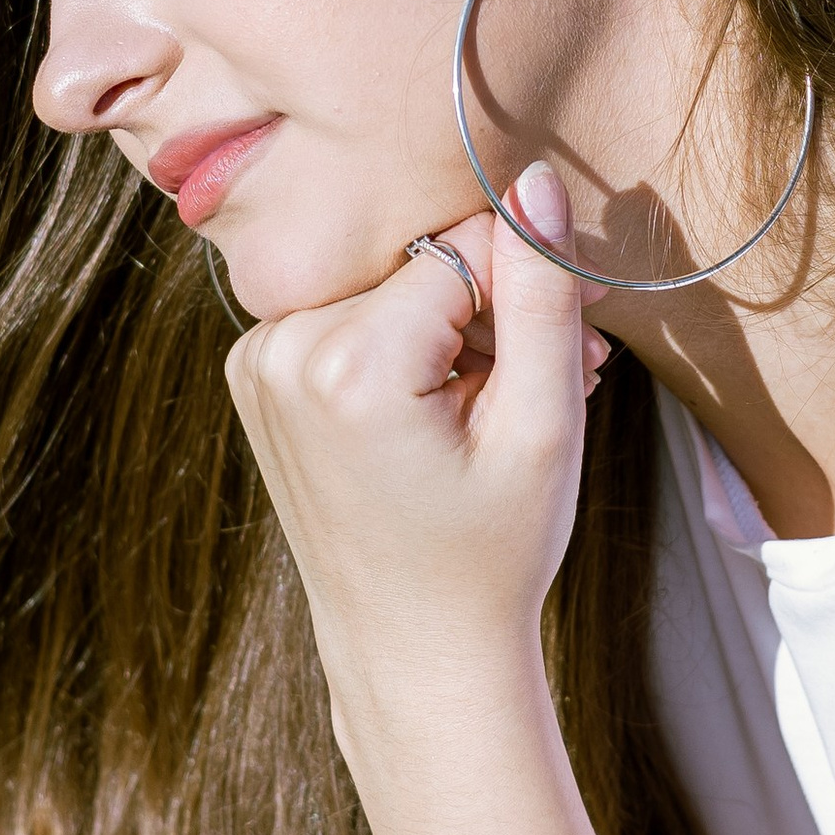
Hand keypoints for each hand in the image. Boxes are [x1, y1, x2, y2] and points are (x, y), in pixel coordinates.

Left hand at [224, 167, 608, 727]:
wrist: (413, 652)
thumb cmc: (490, 555)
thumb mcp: (542, 425)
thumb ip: (540, 295)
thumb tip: (536, 182)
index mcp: (345, 364)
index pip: (464, 245)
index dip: (532, 282)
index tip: (577, 341)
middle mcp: (280, 349)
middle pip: (420, 259)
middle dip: (493, 305)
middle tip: (558, 372)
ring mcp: (256, 361)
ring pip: (388, 282)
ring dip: (453, 324)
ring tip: (500, 401)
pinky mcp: (257, 372)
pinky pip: (349, 313)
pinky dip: (404, 343)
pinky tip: (444, 404)